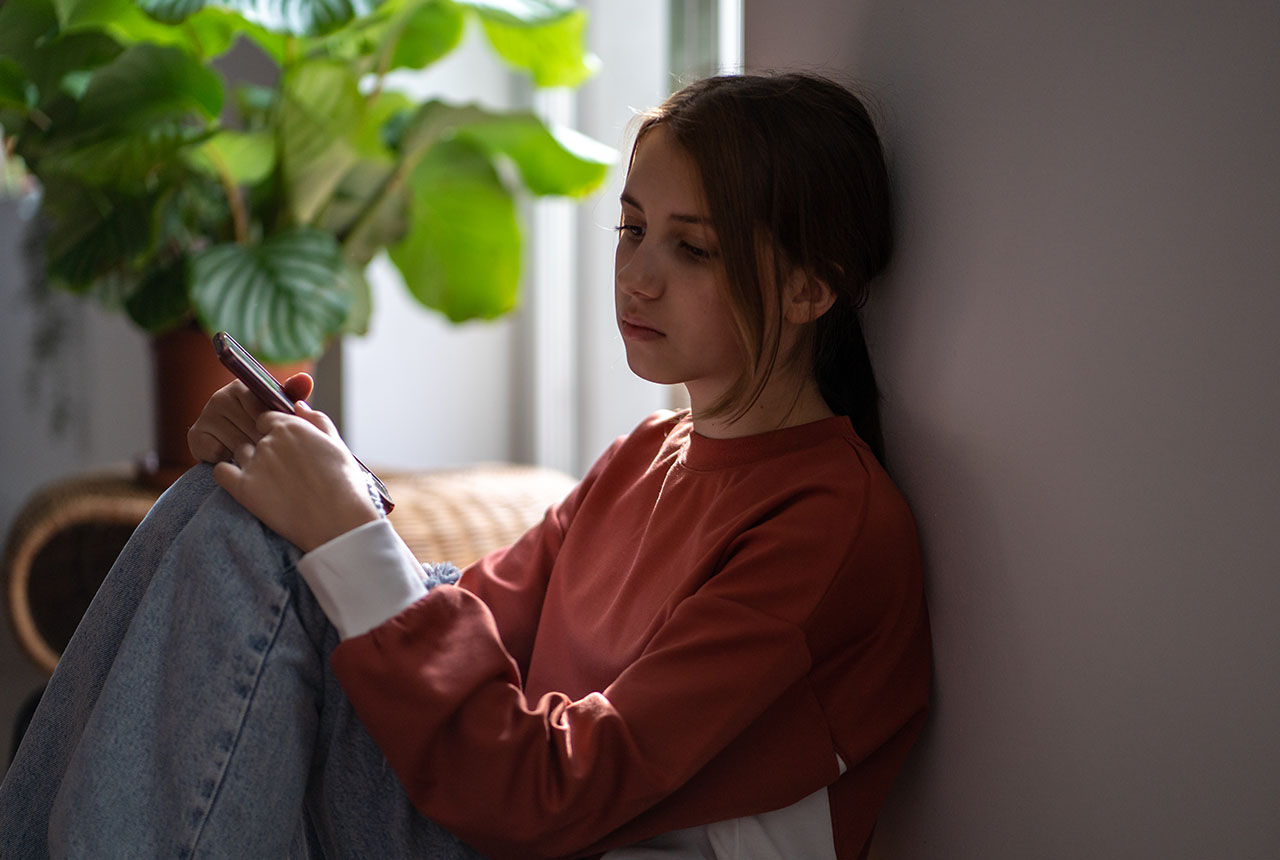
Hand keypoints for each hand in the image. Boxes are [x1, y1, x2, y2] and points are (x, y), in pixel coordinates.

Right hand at [188, 372, 313, 464]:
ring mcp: (206, 415)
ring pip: (238, 443)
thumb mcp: (283, 413)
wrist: (240, 455)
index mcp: (243, 386)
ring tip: (254, 455)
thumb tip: (306, 379)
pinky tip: (234, 458)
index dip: (274, 429)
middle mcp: (220, 396)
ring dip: (249, 455)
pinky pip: (221, 454)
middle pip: (251, 427)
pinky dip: (230, 461)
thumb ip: (294, 396)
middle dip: (264, 444)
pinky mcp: (195, 435)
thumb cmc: (266, 429)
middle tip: (268, 450)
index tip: (278, 437)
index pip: (263, 410)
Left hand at [211, 400, 380, 551]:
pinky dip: (228, 475)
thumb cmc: (344, 484)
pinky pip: (221, 472)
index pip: (266, 419)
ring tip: (270, 483)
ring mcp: (254, 463)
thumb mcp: (336, 444)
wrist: (338, 520)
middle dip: (265, 450)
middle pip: (254, 437)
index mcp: (291, 425)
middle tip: (282, 472)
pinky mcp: (243, 488)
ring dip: (249, 463)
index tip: (285, 450)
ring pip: (239, 453)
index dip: (274, 433)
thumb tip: (298, 405)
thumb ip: (316, 419)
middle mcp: (269, 440)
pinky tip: (244, 485)